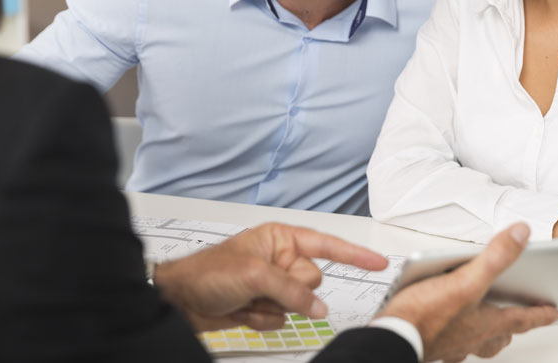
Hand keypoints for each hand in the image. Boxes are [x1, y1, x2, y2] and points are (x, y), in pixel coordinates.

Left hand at [153, 222, 387, 331]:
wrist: (179, 300)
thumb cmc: (207, 272)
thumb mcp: (254, 275)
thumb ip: (292, 290)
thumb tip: (318, 307)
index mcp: (280, 238)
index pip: (326, 245)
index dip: (355, 254)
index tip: (378, 261)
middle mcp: (280, 258)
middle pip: (313, 281)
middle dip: (290, 290)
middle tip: (261, 286)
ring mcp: (272, 284)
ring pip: (299, 304)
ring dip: (273, 306)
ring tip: (246, 298)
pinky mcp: (264, 304)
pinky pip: (283, 319)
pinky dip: (264, 319)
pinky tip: (242, 310)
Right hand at [378, 223, 557, 361]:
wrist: (392, 338)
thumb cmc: (424, 316)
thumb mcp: (465, 281)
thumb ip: (496, 257)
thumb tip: (521, 235)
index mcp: (486, 323)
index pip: (522, 319)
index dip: (540, 313)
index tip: (554, 312)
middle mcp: (472, 336)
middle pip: (500, 335)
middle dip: (512, 327)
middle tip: (521, 320)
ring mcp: (452, 342)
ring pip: (477, 342)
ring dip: (485, 333)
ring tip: (485, 323)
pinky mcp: (432, 342)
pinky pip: (452, 341)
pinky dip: (456, 334)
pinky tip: (445, 324)